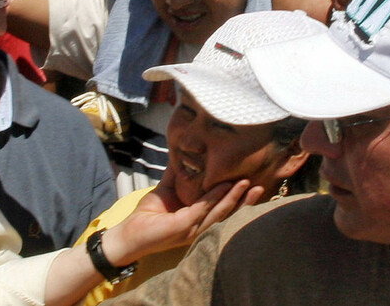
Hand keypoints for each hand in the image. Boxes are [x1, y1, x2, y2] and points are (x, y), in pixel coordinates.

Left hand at [102, 169, 264, 264]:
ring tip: (249, 185)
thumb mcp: (165, 191)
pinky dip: (215, 197)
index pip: (223, 210)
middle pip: (228, 214)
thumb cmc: (146, 217)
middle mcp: (199, 227)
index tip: (252, 184)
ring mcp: (193, 229)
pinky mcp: (183, 227)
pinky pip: (203, 209)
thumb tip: (183, 155)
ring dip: (236, 198)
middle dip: (245, 201)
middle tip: (261, 185)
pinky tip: (224, 187)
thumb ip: (176, 176)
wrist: (128, 235)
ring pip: (221, 213)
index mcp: (197, 221)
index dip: (238, 199)